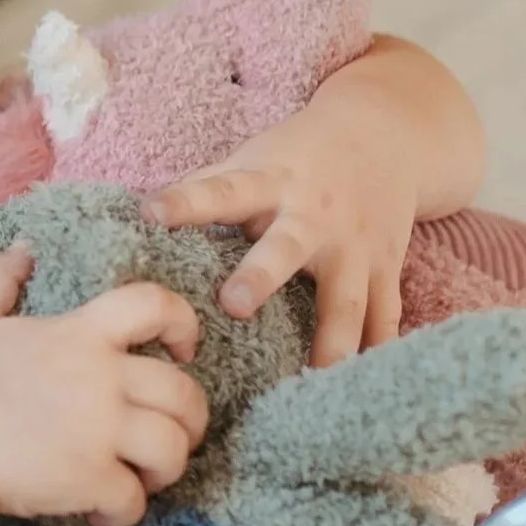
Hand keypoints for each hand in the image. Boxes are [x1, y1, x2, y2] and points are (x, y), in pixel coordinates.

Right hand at [0, 241, 208, 525]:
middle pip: (183, 393)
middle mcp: (100, 378)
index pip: (155, 306)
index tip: (184, 350)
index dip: (184, 324)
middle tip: (172, 436)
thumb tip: (23, 249)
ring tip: (142, 479)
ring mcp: (100, 429)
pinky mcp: (90, 477)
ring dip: (166, 469)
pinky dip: (124, 512)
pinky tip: (100, 512)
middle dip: (190, 420)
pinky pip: (134, 500)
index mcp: (80, 335)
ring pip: (172, 448)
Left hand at [143, 94, 421, 366]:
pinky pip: (384, 317)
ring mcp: (354, 247)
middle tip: (234, 305)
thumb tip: (139, 214)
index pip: (222, 191)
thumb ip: (207, 187)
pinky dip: (378, 352)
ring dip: (332, 340)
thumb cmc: (299, 156)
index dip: (186, 202)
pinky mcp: (386, 268)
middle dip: (262, 276)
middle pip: (286, 249)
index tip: (151, 213)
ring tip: (315, 378)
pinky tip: (364, 389)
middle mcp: (313, 217)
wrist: (385, 136)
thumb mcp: (255, 157)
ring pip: (346, 299)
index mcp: (270, 183)